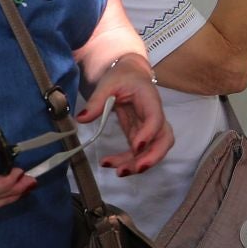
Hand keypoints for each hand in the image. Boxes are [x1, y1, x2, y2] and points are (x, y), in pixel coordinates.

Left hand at [77, 56, 174, 174]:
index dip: (149, 134)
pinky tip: (109, 163)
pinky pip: (139, 152)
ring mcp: (149, 128)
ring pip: (153, 150)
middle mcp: (155, 116)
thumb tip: (82, 118)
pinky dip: (127, 161)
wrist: (129, 75)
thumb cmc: (122, 76)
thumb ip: (97, 101)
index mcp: (150, 100)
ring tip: (118, 172)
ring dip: (138, 164)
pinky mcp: (140, 136)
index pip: (156, 119)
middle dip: (152, 157)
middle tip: (136, 168)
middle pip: (164, 140)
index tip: (136, 147)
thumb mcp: (108, 84)